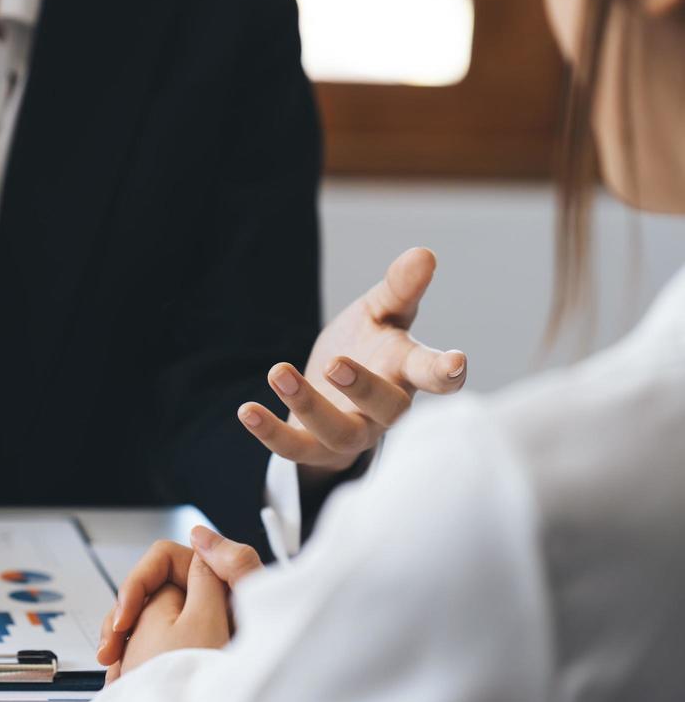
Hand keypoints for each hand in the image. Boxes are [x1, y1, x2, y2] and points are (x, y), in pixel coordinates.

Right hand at [97, 527, 262, 671]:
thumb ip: (221, 566)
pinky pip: (147, 648)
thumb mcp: (220, 619)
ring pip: (142, 622)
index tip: (125, 619)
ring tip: (115, 674)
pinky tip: (125, 681)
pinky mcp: (185, 656)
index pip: (164, 561)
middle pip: (148, 592)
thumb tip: (201, 534)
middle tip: (109, 650)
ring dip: (122, 644)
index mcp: (217, 585)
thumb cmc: (227, 678)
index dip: (138, 584)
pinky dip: (133, 662)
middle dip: (122, 618)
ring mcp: (194, 631)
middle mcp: (206, 605)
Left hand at [238, 247, 465, 478]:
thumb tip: (423, 253)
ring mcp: (351, 432)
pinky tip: (246, 410)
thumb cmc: (366, 346)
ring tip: (277, 371)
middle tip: (336, 362)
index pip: (434, 374)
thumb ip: (399, 288)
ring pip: (339, 432)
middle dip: (363, 387)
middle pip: (387, 408)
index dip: (447, 371)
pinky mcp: (314, 447)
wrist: (330, 388)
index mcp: (406, 371)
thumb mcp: (379, 312)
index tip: (456, 363)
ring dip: (308, 405)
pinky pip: (294, 449)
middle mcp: (384, 410)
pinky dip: (270, 432)